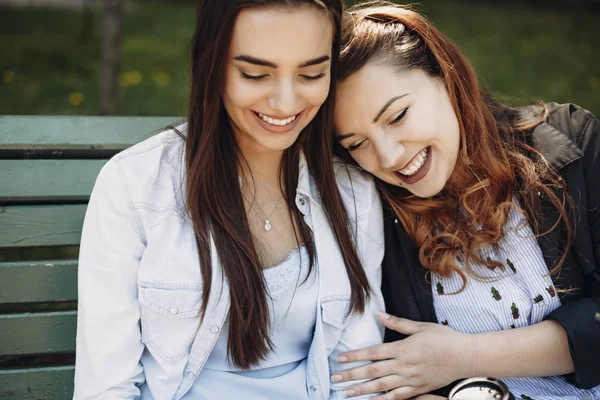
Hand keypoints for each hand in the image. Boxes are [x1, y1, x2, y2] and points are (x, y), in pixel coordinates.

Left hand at [332, 312, 475, 398]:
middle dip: (352, 375)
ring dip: (362, 390)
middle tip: (335, 378)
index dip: (355, 356)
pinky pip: (397, 397)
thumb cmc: (444, 338)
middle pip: (373, 372)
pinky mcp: (419, 389)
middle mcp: (404, 366)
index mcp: (403, 348)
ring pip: (382, 387)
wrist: (466, 356)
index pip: (373, 353)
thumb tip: (378, 314)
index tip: (340, 358)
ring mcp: (411, 379)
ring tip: (346, 393)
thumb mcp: (420, 326)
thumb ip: (397, 323)